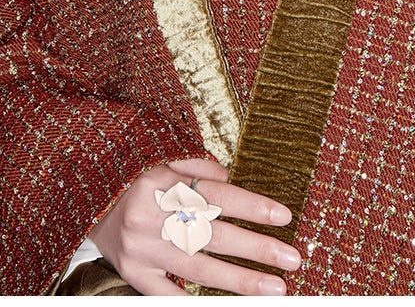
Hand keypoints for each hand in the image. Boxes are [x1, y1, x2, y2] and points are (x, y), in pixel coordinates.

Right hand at [88, 158, 300, 295]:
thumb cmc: (134, 173)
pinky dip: (196, 300)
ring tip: (275, 288)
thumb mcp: (166, 158)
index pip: (217, 196)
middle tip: (293, 258)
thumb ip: (203, 170)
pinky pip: (167, 294)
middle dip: (256, 249)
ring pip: (198, 269)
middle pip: (213, 236)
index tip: (284, 216)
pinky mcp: (131, 273)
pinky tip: (228, 304)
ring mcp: (140, 251)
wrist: (85, 195)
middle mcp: (151, 218)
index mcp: (162, 182)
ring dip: (240, 282)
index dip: (252, 207)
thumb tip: (239, 183)